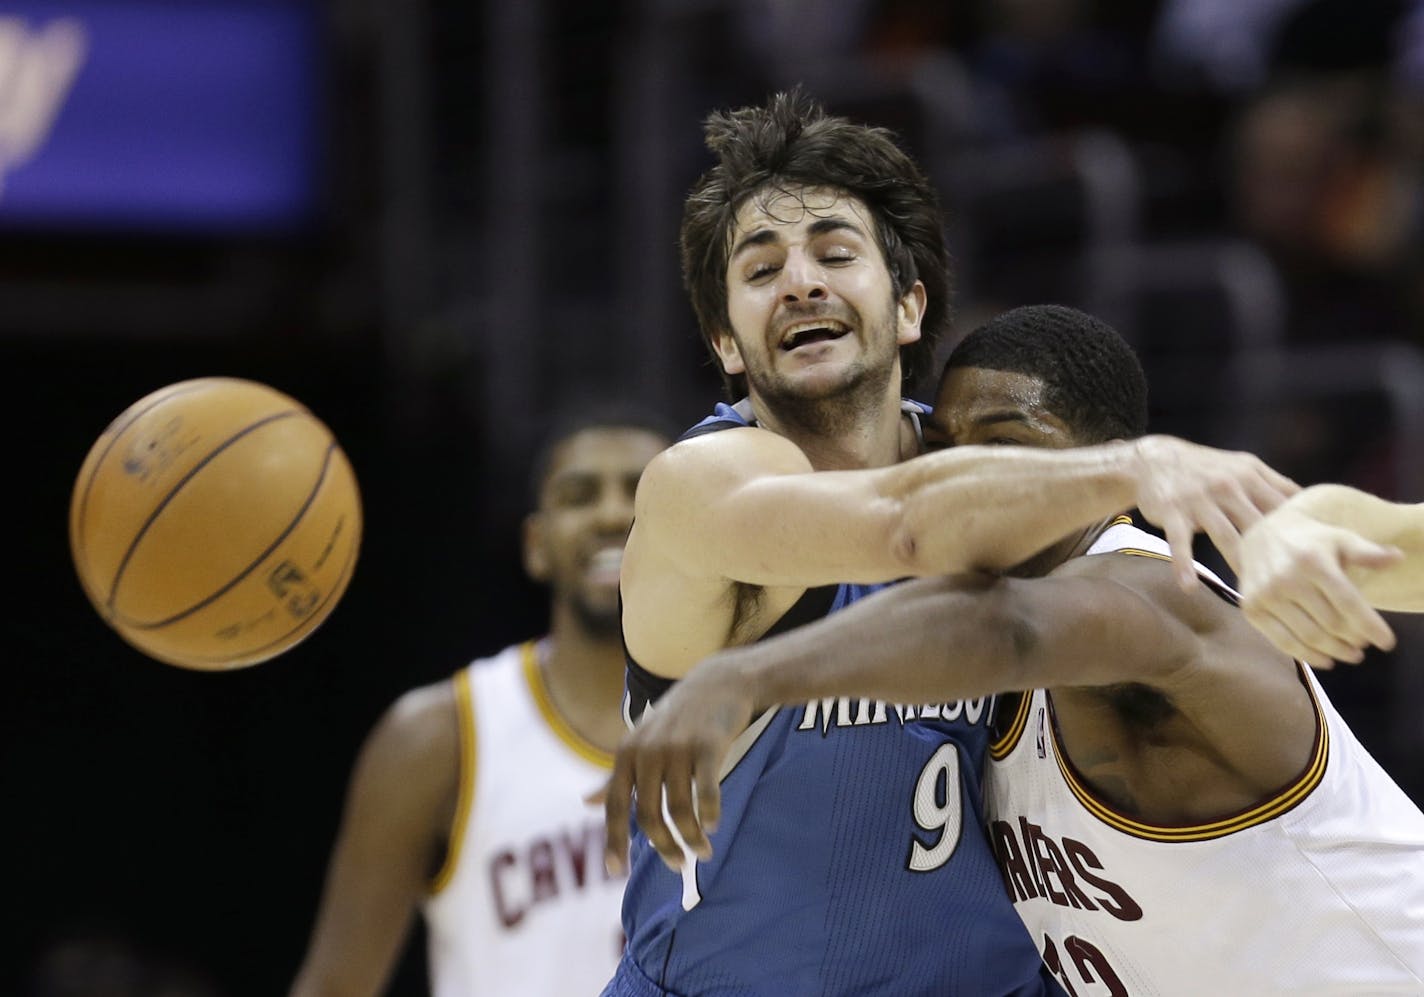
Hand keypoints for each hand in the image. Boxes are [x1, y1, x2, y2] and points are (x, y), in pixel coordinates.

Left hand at [602, 658, 758, 875]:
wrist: (718, 683)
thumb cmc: (677, 719)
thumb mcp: (641, 742)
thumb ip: (615, 775)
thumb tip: (584, 803)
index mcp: (627, 754)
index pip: (614, 805)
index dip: (613, 840)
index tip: (616, 872)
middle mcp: (647, 751)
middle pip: (647, 815)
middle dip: (663, 847)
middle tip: (678, 866)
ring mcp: (678, 748)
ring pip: (678, 809)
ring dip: (691, 838)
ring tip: (704, 852)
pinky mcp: (708, 745)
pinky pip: (706, 791)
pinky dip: (709, 815)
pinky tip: (713, 826)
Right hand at [1130, 436, 1298, 588]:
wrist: (1156, 460)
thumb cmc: (1207, 468)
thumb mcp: (1244, 466)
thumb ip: (1275, 485)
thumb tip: (1314, 505)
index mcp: (1251, 476)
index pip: (1282, 508)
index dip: (1300, 534)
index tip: (1313, 561)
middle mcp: (1228, 486)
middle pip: (1259, 526)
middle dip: (1275, 556)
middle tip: (1291, 587)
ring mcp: (1199, 500)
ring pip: (1226, 537)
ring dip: (1239, 565)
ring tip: (1252, 593)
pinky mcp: (1173, 512)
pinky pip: (1180, 542)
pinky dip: (1183, 565)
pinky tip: (1189, 587)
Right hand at [1238, 505, 1400, 665]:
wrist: (1260, 535)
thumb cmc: (1309, 540)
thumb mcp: (1339, 539)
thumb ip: (1367, 552)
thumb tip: (1398, 558)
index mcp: (1313, 562)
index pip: (1348, 603)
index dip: (1371, 626)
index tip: (1387, 643)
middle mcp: (1287, 580)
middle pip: (1331, 624)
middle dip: (1354, 640)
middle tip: (1364, 646)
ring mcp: (1266, 596)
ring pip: (1309, 637)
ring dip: (1336, 652)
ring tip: (1351, 655)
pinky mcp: (1251, 609)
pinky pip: (1283, 642)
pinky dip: (1308, 656)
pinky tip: (1325, 660)